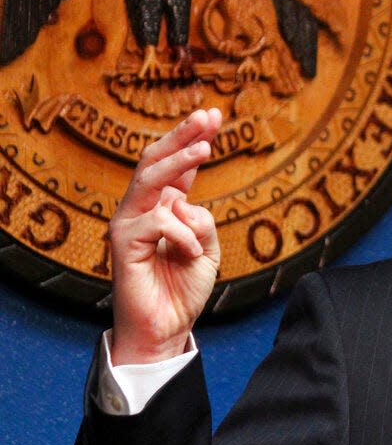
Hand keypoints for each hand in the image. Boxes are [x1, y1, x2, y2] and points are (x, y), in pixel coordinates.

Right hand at [109, 109, 222, 364]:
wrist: (166, 328)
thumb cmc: (183, 290)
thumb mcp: (208, 251)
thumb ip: (202, 222)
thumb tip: (187, 203)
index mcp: (165, 208)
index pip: (177, 166)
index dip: (193, 139)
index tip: (215, 116)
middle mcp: (143, 210)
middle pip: (157, 161)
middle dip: (183, 134)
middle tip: (208, 115)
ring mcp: (129, 223)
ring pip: (150, 179)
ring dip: (179, 159)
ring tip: (205, 147)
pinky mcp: (123, 243)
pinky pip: (158, 222)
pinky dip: (184, 235)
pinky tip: (193, 254)